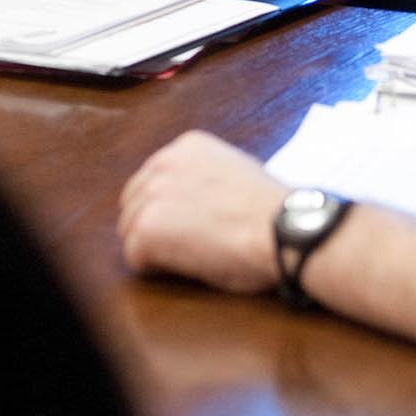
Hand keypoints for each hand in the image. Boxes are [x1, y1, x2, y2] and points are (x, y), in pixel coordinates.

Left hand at [118, 131, 287, 295]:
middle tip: (188, 246)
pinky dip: (156, 268)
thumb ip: (206, 176)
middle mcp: (164, 162)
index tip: (188, 224)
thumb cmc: (273, 212)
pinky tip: (189, 265)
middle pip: (134, 203)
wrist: (285, 230)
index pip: (152, 179)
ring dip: (156, 248)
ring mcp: (152, 194)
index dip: (167, 208)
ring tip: (194, 255)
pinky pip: (135, 256)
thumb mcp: (238, 171)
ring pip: (131, 230)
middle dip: (154, 226)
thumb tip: (195, 196)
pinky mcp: (147, 228)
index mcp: (187, 147)